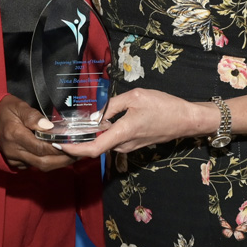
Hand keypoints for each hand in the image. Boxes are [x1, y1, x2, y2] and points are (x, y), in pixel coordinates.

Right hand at [0, 94, 74, 171]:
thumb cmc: (4, 110)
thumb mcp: (18, 106)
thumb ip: (33, 116)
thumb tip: (49, 126)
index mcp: (14, 135)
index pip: (41, 147)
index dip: (58, 148)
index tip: (74, 145)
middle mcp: (13, 150)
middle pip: (43, 161)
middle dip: (63, 159)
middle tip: (80, 153)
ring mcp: (13, 159)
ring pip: (40, 166)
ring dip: (58, 163)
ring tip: (74, 155)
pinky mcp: (15, 163)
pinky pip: (35, 166)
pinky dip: (49, 162)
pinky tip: (60, 156)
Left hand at [61, 88, 214, 156]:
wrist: (187, 120)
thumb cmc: (164, 106)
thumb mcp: (136, 97)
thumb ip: (112, 106)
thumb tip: (94, 115)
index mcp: (123, 133)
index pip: (93, 148)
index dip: (74, 149)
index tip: (60, 144)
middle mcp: (124, 145)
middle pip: (96, 145)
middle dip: (80, 139)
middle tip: (65, 128)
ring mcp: (130, 147)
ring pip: (106, 142)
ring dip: (93, 134)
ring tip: (82, 121)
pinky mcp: (135, 144)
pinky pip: (115, 140)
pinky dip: (105, 133)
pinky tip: (103, 120)